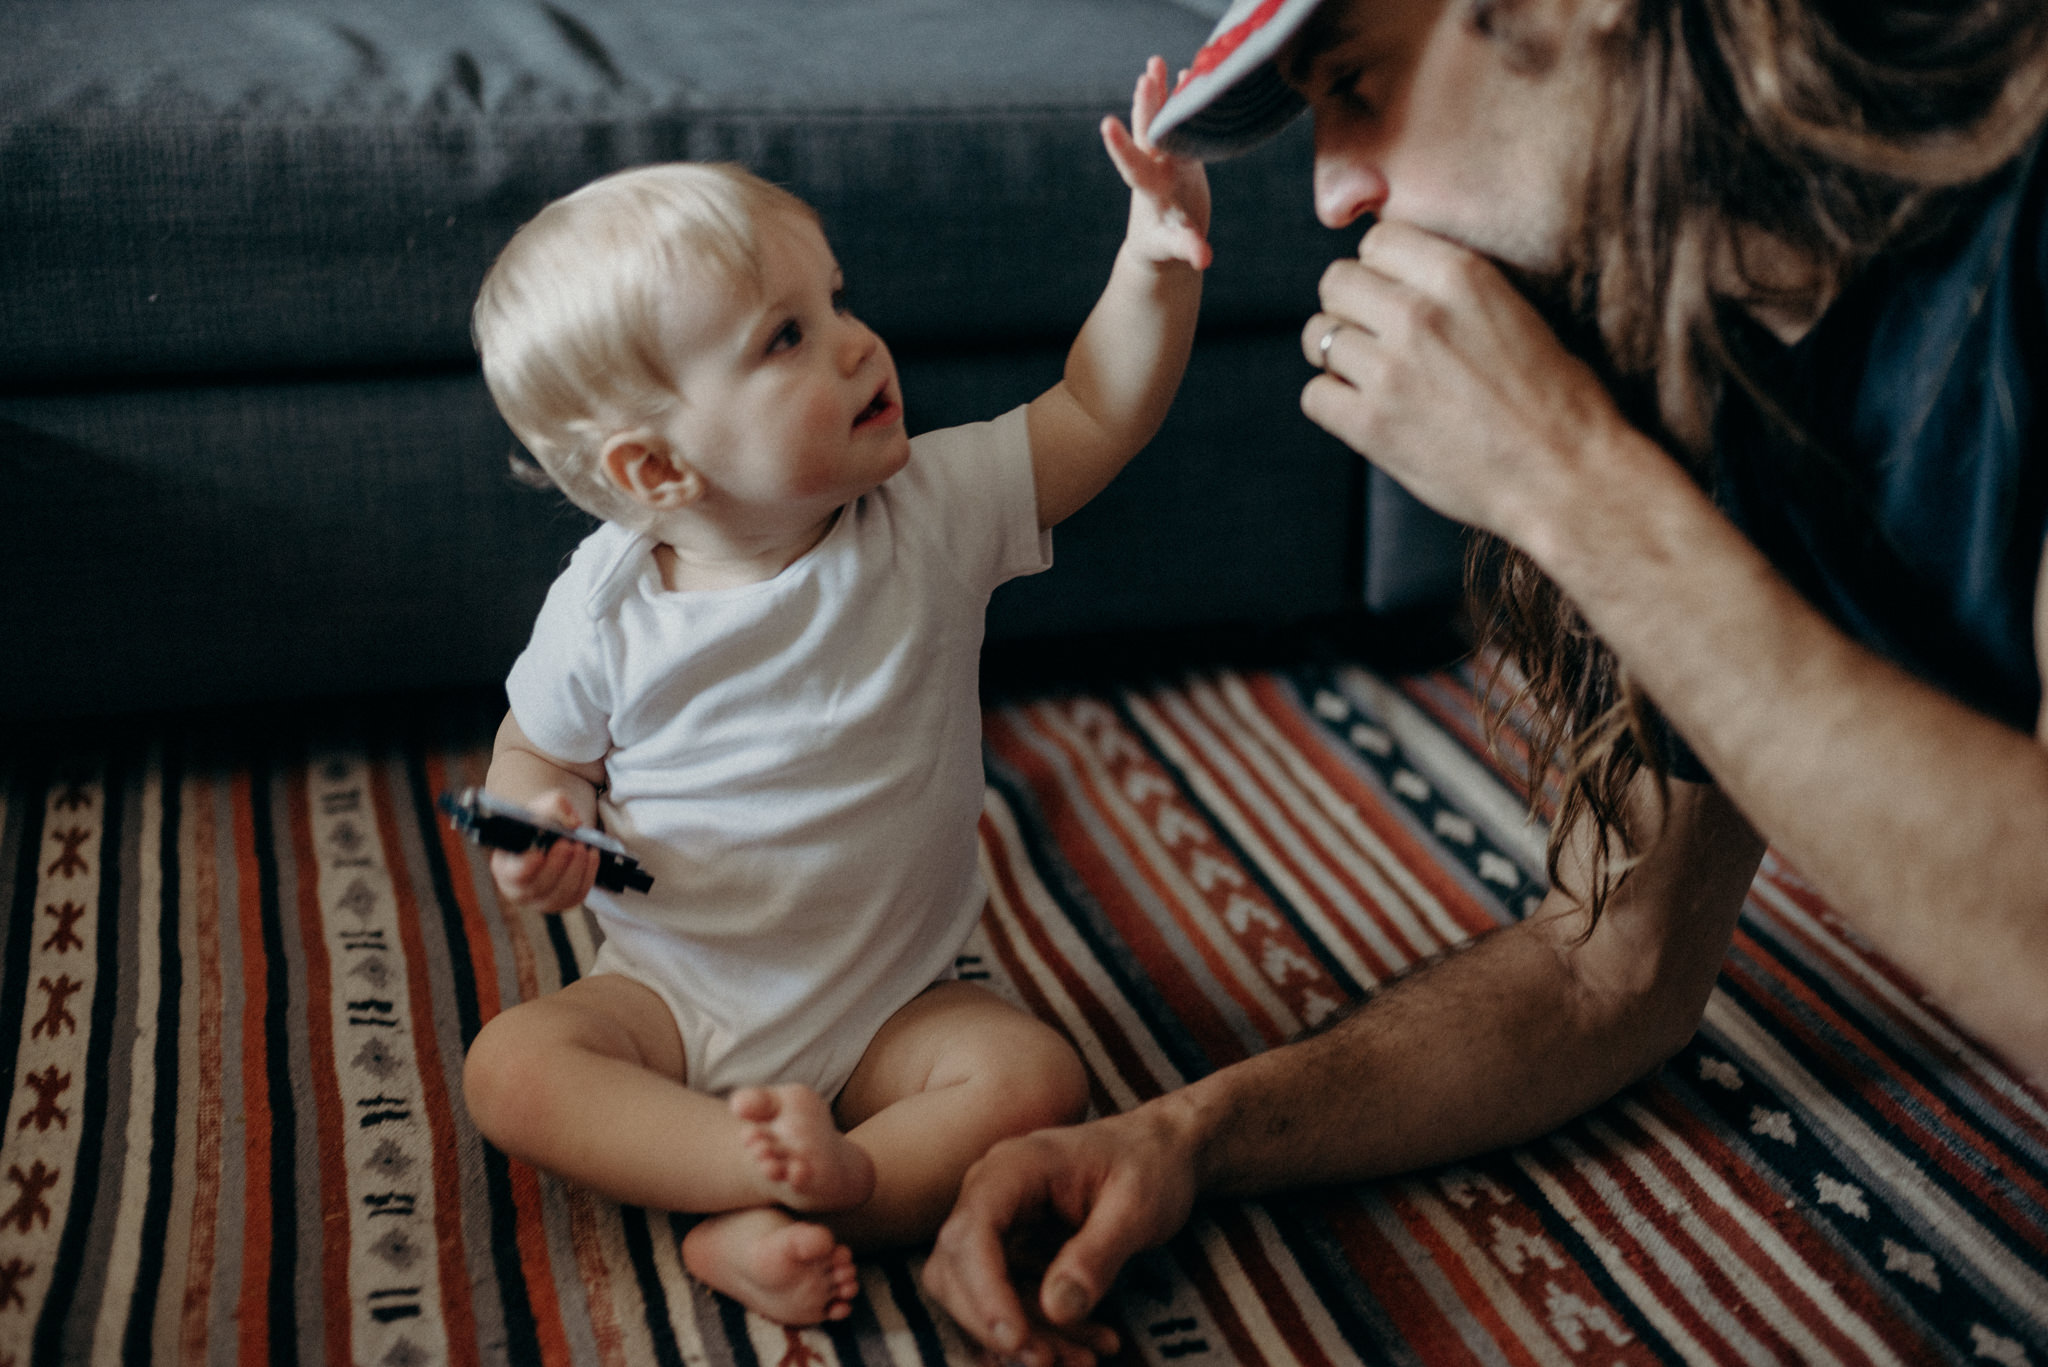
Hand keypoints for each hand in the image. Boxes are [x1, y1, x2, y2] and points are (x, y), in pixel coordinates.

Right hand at [487, 790, 600, 914]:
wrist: (552, 836)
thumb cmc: (540, 822)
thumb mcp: (541, 806)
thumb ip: (554, 806)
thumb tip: (574, 823)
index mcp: (505, 867)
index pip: (513, 874)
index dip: (526, 867)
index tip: (538, 854)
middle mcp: (520, 890)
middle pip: (539, 886)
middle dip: (557, 865)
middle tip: (569, 844)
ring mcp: (542, 900)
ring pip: (561, 893)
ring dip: (575, 870)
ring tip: (582, 847)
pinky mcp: (564, 901)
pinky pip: (577, 895)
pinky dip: (588, 875)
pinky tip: (592, 855)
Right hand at [923, 1105, 1200, 1366]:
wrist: (1163, 1151)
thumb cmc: (1150, 1166)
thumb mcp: (1136, 1208)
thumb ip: (1097, 1254)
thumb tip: (1056, 1309)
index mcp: (1014, 1167)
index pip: (974, 1231)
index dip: (984, 1291)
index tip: (1015, 1340)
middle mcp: (991, 1193)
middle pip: (955, 1269)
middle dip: (996, 1324)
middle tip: (1048, 1362)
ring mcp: (997, 1223)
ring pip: (979, 1295)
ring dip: (1023, 1336)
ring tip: (1083, 1361)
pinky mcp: (1012, 1252)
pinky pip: (1009, 1301)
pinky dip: (1040, 1330)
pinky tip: (1088, 1345)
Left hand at [1102, 57, 1212, 271]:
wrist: (1160, 238)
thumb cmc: (1163, 247)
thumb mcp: (1174, 248)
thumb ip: (1188, 248)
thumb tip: (1204, 258)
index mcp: (1149, 191)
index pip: (1132, 167)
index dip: (1120, 146)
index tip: (1106, 124)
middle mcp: (1154, 168)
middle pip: (1148, 135)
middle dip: (1147, 108)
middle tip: (1145, 77)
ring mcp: (1166, 158)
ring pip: (1160, 121)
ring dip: (1157, 93)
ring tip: (1154, 61)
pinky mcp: (1181, 153)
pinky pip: (1178, 121)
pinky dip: (1179, 100)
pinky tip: (1184, 73)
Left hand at [1300, 220, 1639, 543]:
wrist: (1567, 476)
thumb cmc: (1557, 402)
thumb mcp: (1516, 312)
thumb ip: (1455, 289)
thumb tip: (1401, 282)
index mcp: (1461, 275)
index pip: (1377, 239)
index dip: (1379, 268)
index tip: (1392, 294)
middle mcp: (1419, 313)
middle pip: (1336, 282)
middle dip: (1349, 307)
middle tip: (1374, 338)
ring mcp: (1390, 370)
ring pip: (1318, 336)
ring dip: (1337, 355)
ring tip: (1371, 378)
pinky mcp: (1371, 426)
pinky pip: (1315, 395)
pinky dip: (1333, 403)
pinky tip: (1366, 413)